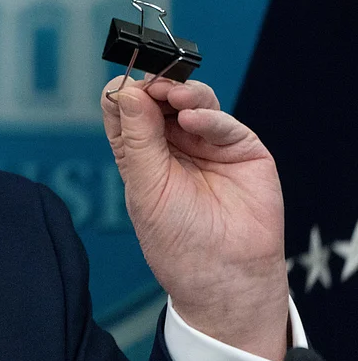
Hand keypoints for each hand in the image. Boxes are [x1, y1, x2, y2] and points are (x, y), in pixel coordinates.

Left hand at [101, 76, 288, 360]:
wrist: (223, 275)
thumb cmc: (177, 240)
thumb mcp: (145, 186)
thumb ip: (137, 138)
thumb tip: (126, 92)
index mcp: (141, 152)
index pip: (127, 111)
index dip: (123, 95)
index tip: (120, 87)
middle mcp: (173, 143)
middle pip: (160, 99)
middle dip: (153, 87)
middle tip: (148, 85)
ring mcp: (207, 143)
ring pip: (193, 102)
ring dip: (180, 93)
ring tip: (171, 95)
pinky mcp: (241, 149)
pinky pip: (224, 123)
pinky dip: (208, 116)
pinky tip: (193, 119)